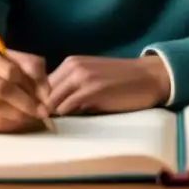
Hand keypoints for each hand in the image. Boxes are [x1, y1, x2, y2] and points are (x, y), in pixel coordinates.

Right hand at [0, 44, 51, 132]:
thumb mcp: (13, 58)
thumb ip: (33, 69)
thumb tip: (46, 95)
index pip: (11, 72)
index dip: (32, 86)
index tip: (46, 96)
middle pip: (1, 95)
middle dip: (27, 106)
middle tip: (43, 112)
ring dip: (21, 118)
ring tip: (32, 116)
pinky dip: (10, 126)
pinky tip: (17, 120)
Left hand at [46, 55, 170, 115]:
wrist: (148, 77)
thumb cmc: (121, 80)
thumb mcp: (91, 78)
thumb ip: (71, 88)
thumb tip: (50, 108)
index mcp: (71, 62)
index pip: (42, 84)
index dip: (40, 101)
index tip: (42, 115)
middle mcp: (73, 66)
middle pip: (43, 93)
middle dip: (43, 109)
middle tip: (46, 124)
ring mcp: (82, 77)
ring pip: (52, 101)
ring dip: (53, 115)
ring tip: (57, 125)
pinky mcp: (92, 90)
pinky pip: (67, 107)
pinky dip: (65, 117)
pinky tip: (70, 123)